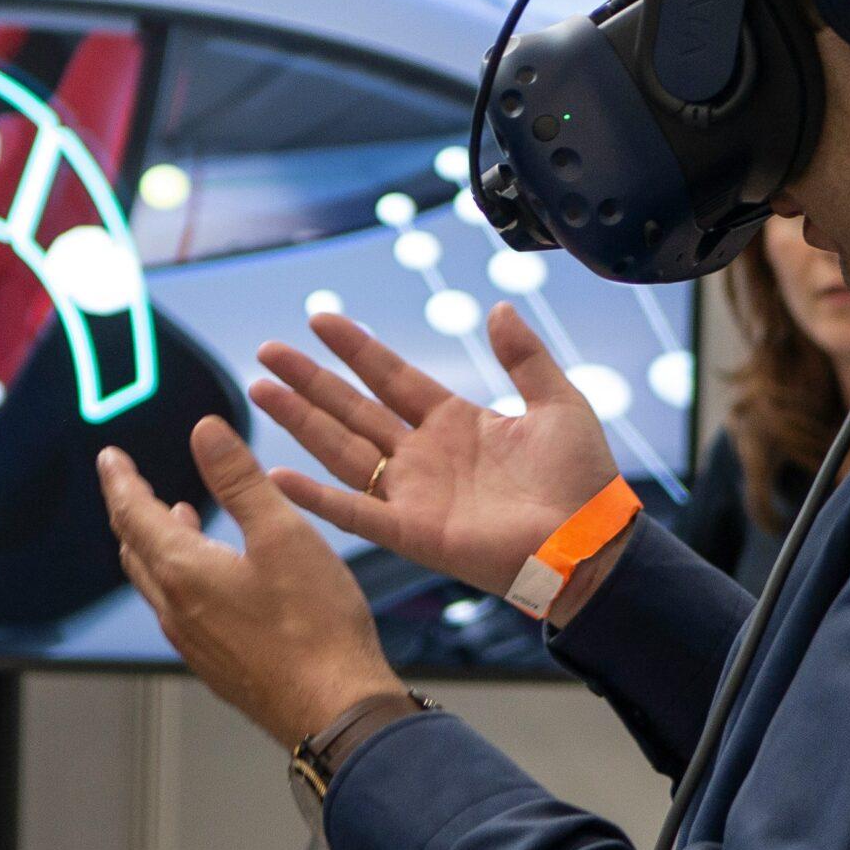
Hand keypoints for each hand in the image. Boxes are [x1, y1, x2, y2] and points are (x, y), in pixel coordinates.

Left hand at [98, 418, 402, 743]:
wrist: (335, 709)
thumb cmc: (315, 626)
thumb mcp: (282, 533)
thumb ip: (240, 479)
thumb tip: (205, 432)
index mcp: (183, 571)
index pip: (133, 513)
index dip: (120, 480)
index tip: (110, 458)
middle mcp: (176, 610)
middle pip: (135, 549)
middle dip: (131, 510)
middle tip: (131, 484)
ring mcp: (193, 642)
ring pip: (156, 582)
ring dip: (156, 544)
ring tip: (175, 517)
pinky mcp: (215, 664)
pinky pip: (178, 610)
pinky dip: (178, 577)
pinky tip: (211, 575)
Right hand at [249, 303, 619, 600]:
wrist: (589, 540)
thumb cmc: (581, 478)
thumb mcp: (558, 402)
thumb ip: (524, 356)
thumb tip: (498, 308)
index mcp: (454, 422)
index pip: (391, 376)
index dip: (356, 348)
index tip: (319, 319)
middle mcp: (423, 456)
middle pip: (352, 409)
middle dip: (309, 380)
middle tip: (267, 352)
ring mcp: (411, 494)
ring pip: (341, 449)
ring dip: (300, 422)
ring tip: (260, 391)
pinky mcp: (410, 532)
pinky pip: (353, 512)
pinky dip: (314, 497)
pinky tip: (277, 477)